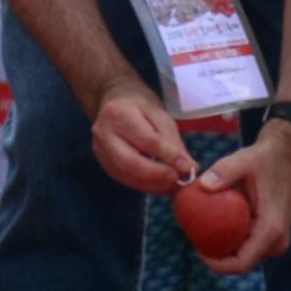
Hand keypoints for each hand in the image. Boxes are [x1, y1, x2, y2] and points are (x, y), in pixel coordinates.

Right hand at [88, 72, 193, 194]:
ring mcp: (101, 152)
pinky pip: (127, 181)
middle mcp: (104, 134)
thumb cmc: (139, 107)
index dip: (168, 155)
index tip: (188, 167)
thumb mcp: (160, 116)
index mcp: (119, 114)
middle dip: (157, 175)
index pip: (146, 140)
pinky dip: (147, 186)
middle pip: (130, 162)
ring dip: (154, 184)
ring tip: (174, 185)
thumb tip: (188, 168)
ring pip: (128, 176)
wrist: (113, 103)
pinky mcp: (105, 165)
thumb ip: (173, 142)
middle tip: (178, 179)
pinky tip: (162, 185)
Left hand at [191, 122, 290, 274]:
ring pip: (245, 256)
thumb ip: (223, 172)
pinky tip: (214, 226)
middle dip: (216, 256)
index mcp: (271, 229)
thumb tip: (201, 185)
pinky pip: (248, 246)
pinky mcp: (271, 235)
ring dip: (223, 249)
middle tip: (193, 237)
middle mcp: (277, 241)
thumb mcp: (243, 160)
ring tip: (200, 232)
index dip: (217, 264)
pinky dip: (231, 240)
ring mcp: (276, 240)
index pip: (242, 263)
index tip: (196, 250)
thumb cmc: (265, 158)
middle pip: (242, 263)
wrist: (286, 155)